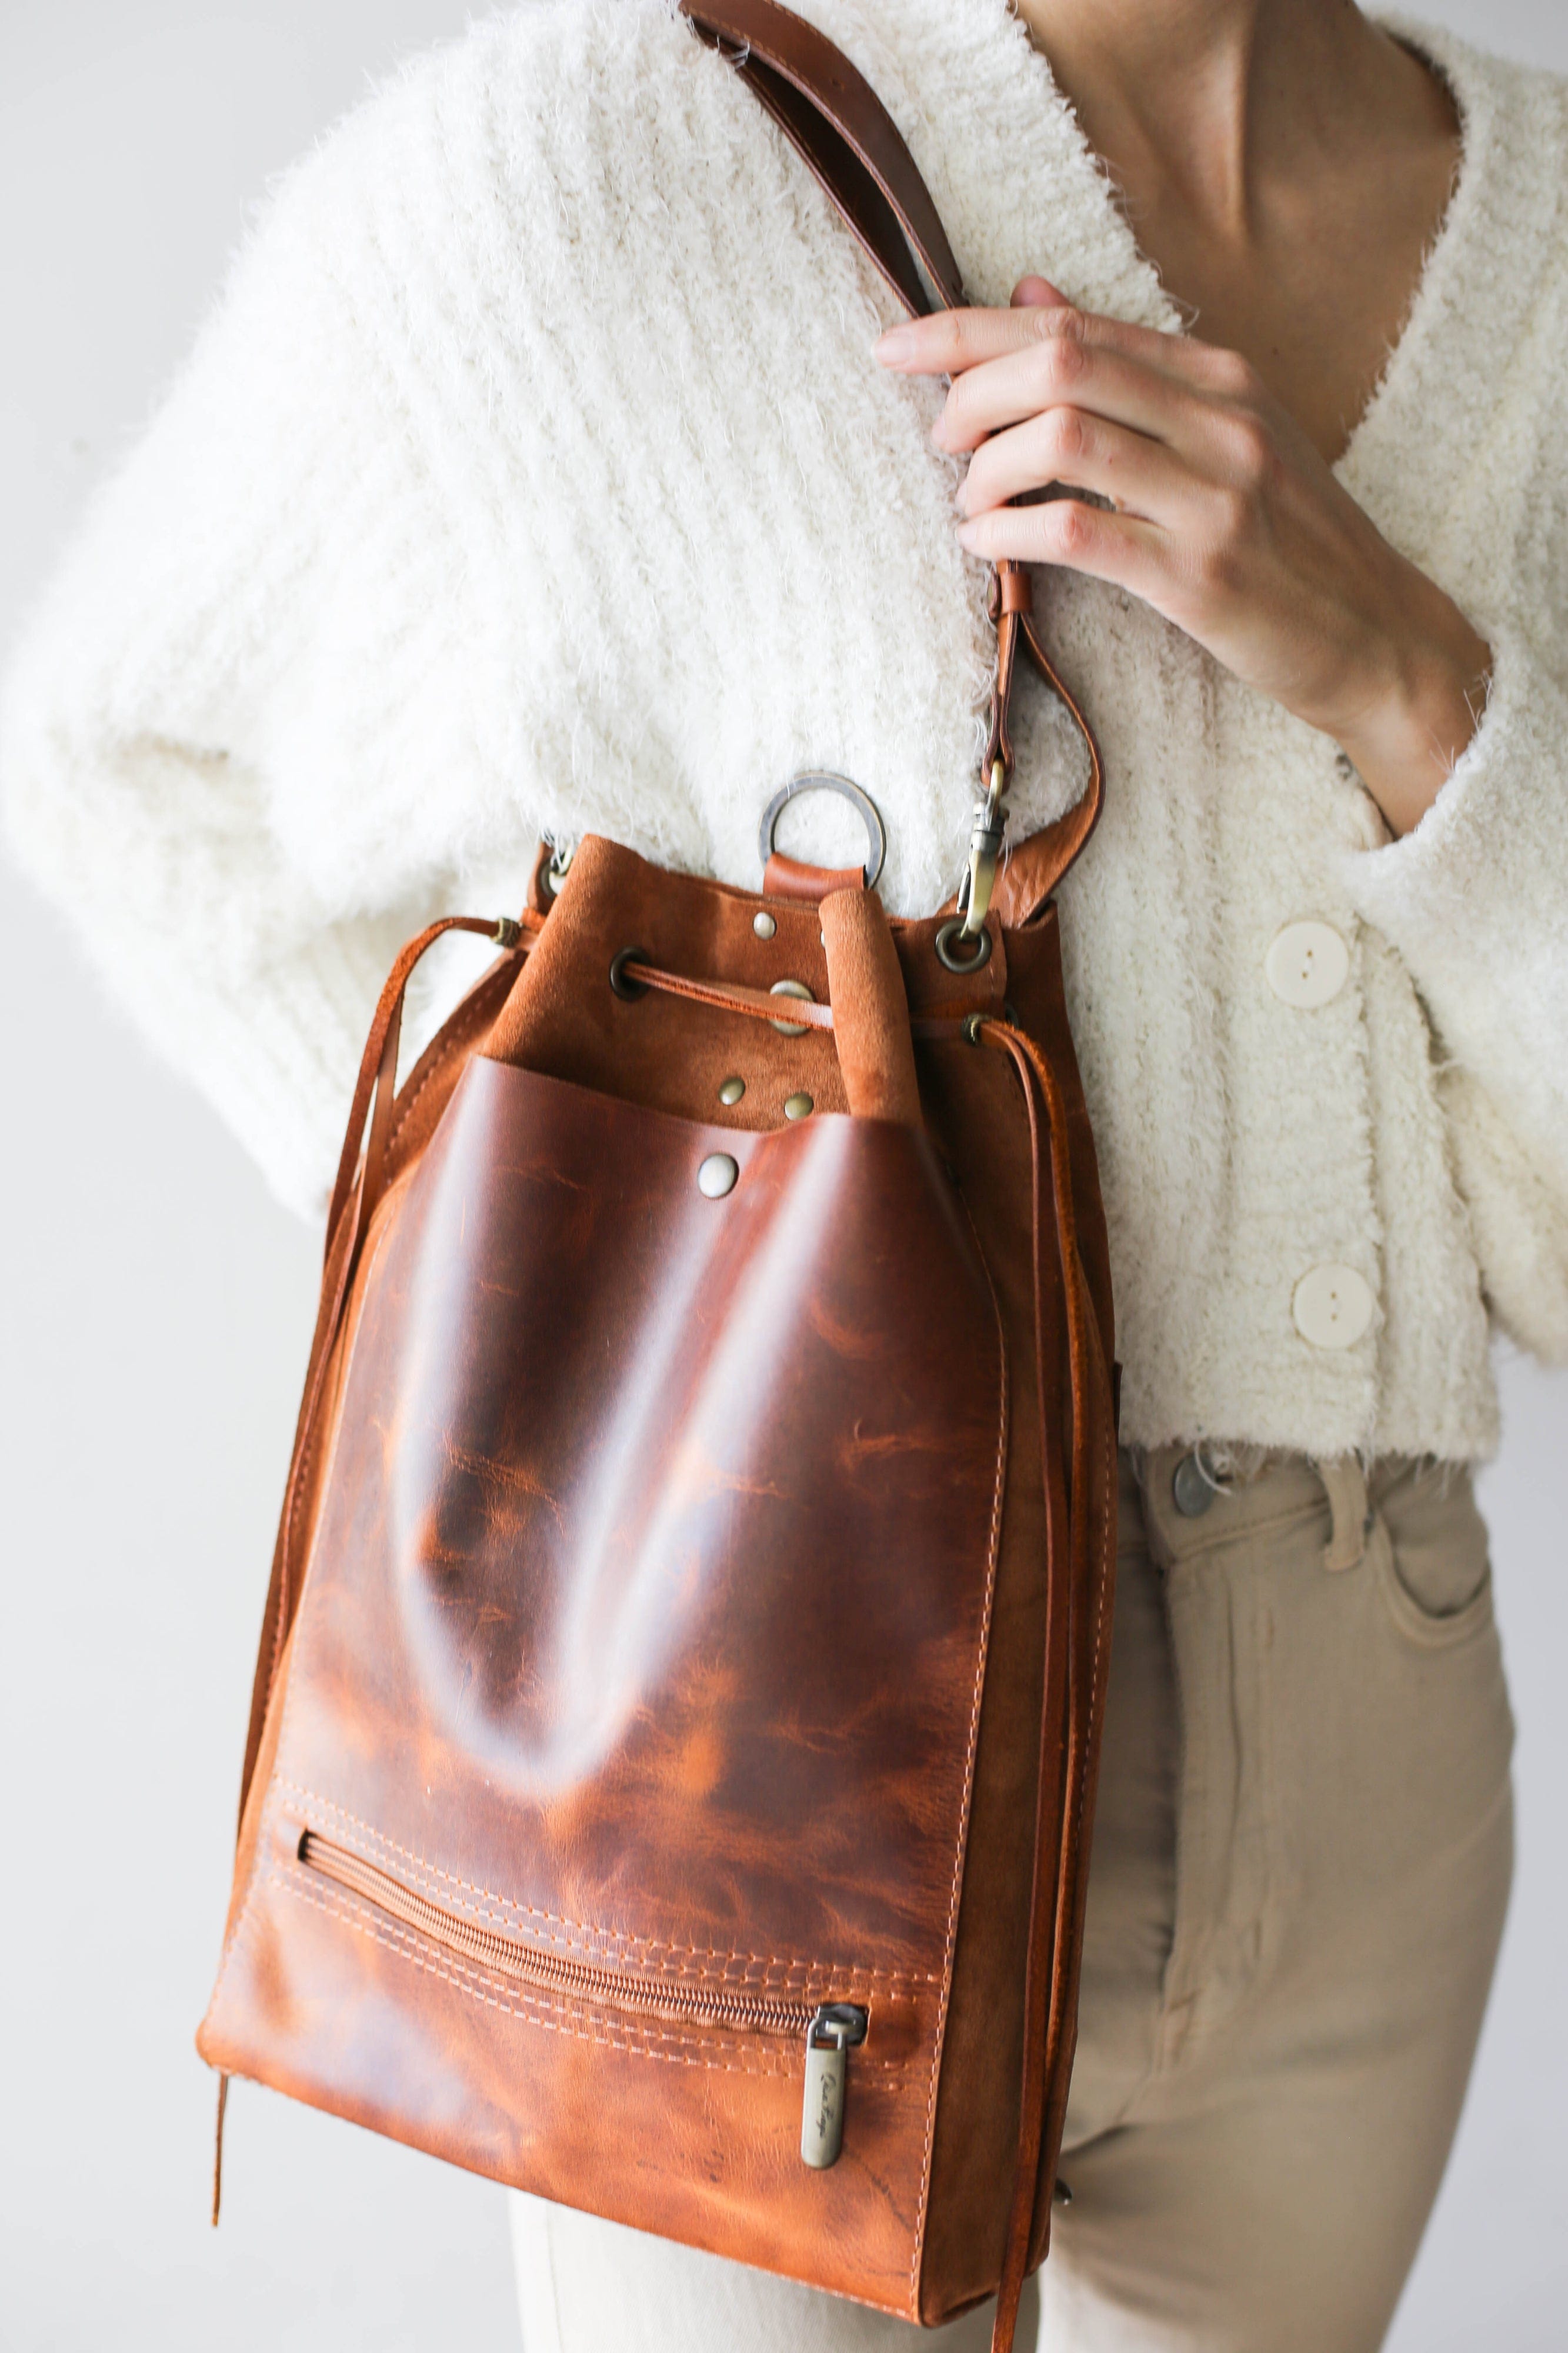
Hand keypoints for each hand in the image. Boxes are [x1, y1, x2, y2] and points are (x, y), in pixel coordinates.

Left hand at [876, 280, 1491, 835]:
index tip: (898, 346)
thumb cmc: (1288, 540)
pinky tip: (988, 546)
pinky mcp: (1200, 576)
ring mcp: (1214, 497)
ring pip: (1061, 438)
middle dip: (970, 393)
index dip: (968, 330)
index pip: (1072, 325)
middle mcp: (1220, 421)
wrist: (1377, 635)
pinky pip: (1079, 533)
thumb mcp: (1224, 433)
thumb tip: (1027, 296)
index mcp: (1220, 376)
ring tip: (970, 502)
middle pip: (1059, 362)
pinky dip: (1010, 533)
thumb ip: (1127, 369)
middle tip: (942, 440)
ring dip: (987, 469)